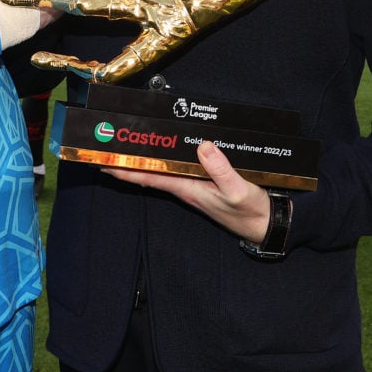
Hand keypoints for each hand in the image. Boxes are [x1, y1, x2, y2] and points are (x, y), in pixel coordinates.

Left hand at [104, 140, 271, 243]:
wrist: (267, 225)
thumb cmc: (251, 211)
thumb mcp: (238, 190)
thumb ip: (221, 169)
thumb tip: (203, 147)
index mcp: (189, 189)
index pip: (150, 178)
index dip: (126, 170)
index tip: (105, 164)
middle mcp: (186, 188)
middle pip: (151, 173)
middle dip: (128, 163)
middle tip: (106, 149)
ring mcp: (194, 186)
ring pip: (162, 171)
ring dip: (144, 161)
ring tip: (125, 148)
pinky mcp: (203, 183)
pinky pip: (178, 170)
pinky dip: (165, 160)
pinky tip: (161, 153)